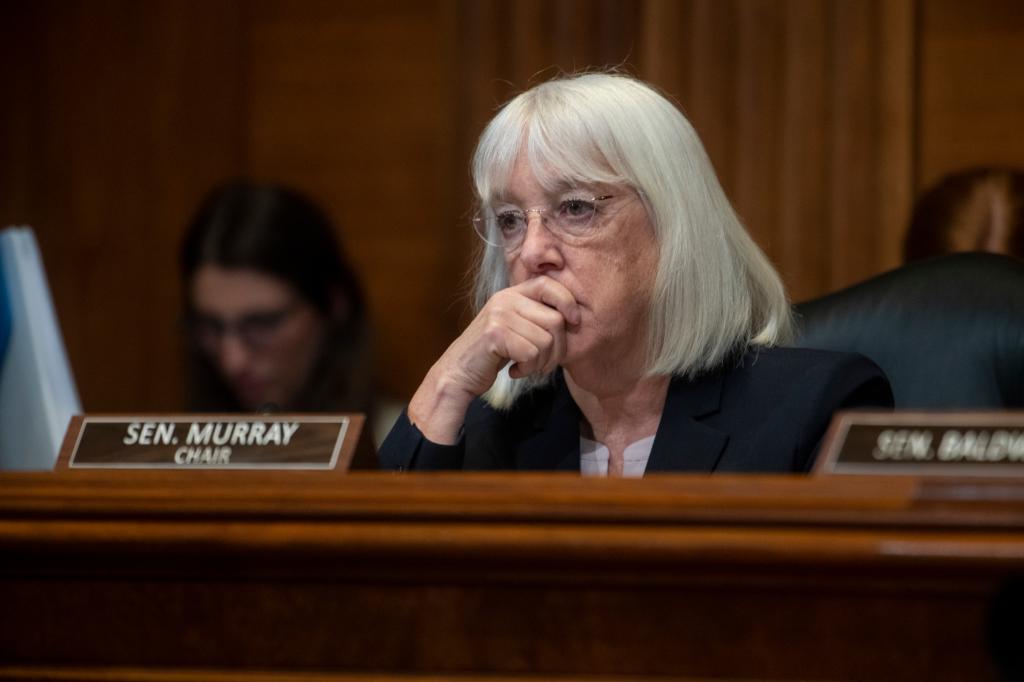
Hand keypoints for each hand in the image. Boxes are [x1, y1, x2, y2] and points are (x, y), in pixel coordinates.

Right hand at [407, 276, 579, 442]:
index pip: (548, 284)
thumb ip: (537, 317)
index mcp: (512, 294)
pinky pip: (532, 353)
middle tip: (542, 363)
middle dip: (557, 350)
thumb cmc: (493, 354)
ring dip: (541, 363)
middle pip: (555, 320)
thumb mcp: (515, 327)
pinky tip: (514, 370)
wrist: (458, 373)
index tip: (574, 322)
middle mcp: (505, 299)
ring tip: (525, 366)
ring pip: (546, 341)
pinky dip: (528, 369)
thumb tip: (575, 318)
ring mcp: (499, 315)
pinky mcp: (495, 334)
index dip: (567, 302)